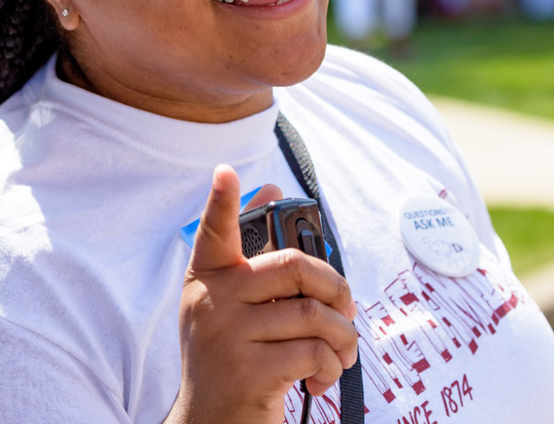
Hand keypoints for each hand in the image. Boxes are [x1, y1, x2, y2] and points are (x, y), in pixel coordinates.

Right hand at [162, 166, 358, 423]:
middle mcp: (211, 303)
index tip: (225, 171)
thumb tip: (270, 190)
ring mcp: (227, 337)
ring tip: (336, 356)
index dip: (220, 200)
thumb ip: (252, 262)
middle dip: (336, 289)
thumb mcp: (231, 310)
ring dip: (342, 340)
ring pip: (314, 316)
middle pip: (292, 268)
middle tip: (345, 313)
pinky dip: (330, 368)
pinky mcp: (249, 372)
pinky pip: (313, 353)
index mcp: (207, 281)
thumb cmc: (233, 361)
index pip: (213, 233)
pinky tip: (318, 381)